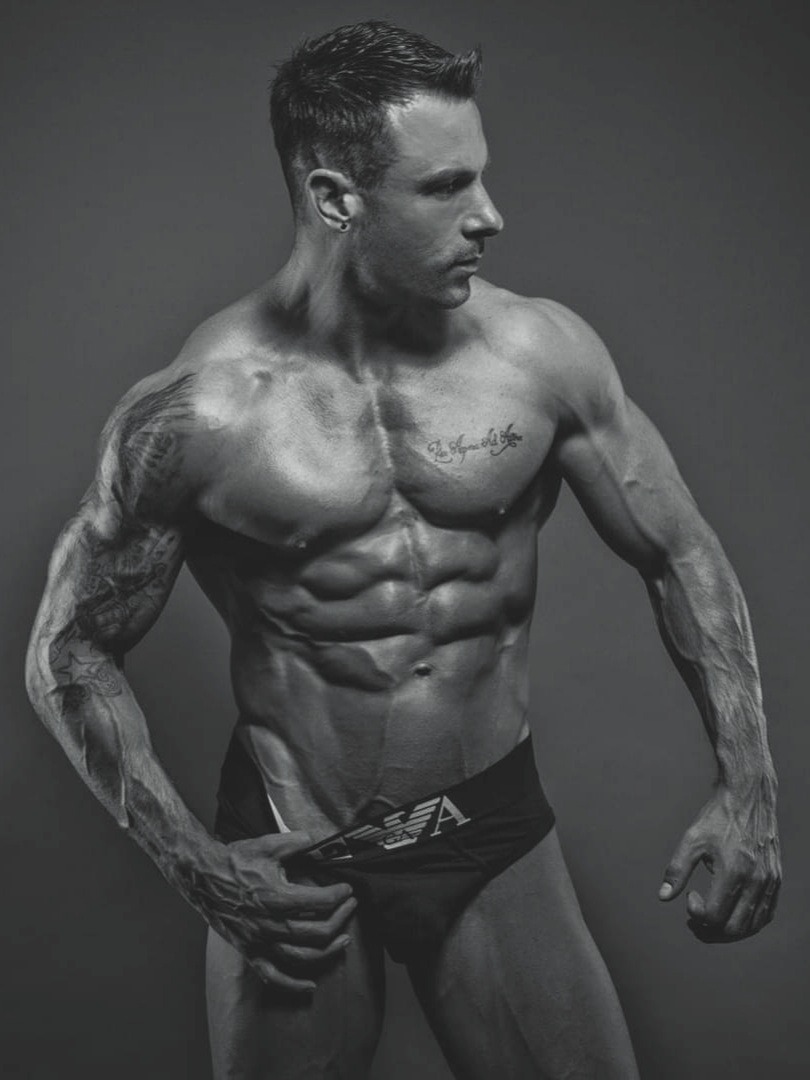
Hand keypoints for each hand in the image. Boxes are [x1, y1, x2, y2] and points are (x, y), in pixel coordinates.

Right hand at [191, 831, 356, 992]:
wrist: (201, 876)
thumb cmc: (234, 860)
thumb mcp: (267, 844)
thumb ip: (296, 841)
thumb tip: (317, 839)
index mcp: (277, 897)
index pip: (320, 902)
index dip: (339, 895)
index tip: (347, 890)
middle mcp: (270, 924)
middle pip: (318, 932)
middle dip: (341, 919)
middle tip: (351, 907)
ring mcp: (259, 941)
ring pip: (302, 957)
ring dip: (328, 952)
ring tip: (344, 940)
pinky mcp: (249, 951)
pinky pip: (273, 975)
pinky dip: (293, 984)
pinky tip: (310, 986)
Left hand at [658, 781, 780, 942]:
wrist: (748, 797)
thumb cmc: (718, 817)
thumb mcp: (692, 840)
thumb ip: (677, 870)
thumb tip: (664, 897)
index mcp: (734, 871)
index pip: (714, 916)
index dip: (696, 915)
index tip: (689, 897)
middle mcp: (756, 881)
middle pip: (734, 929)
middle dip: (710, 931)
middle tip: (695, 920)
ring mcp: (769, 882)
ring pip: (752, 926)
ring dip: (729, 931)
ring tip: (711, 920)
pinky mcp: (776, 879)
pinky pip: (766, 914)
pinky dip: (749, 923)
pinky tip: (733, 914)